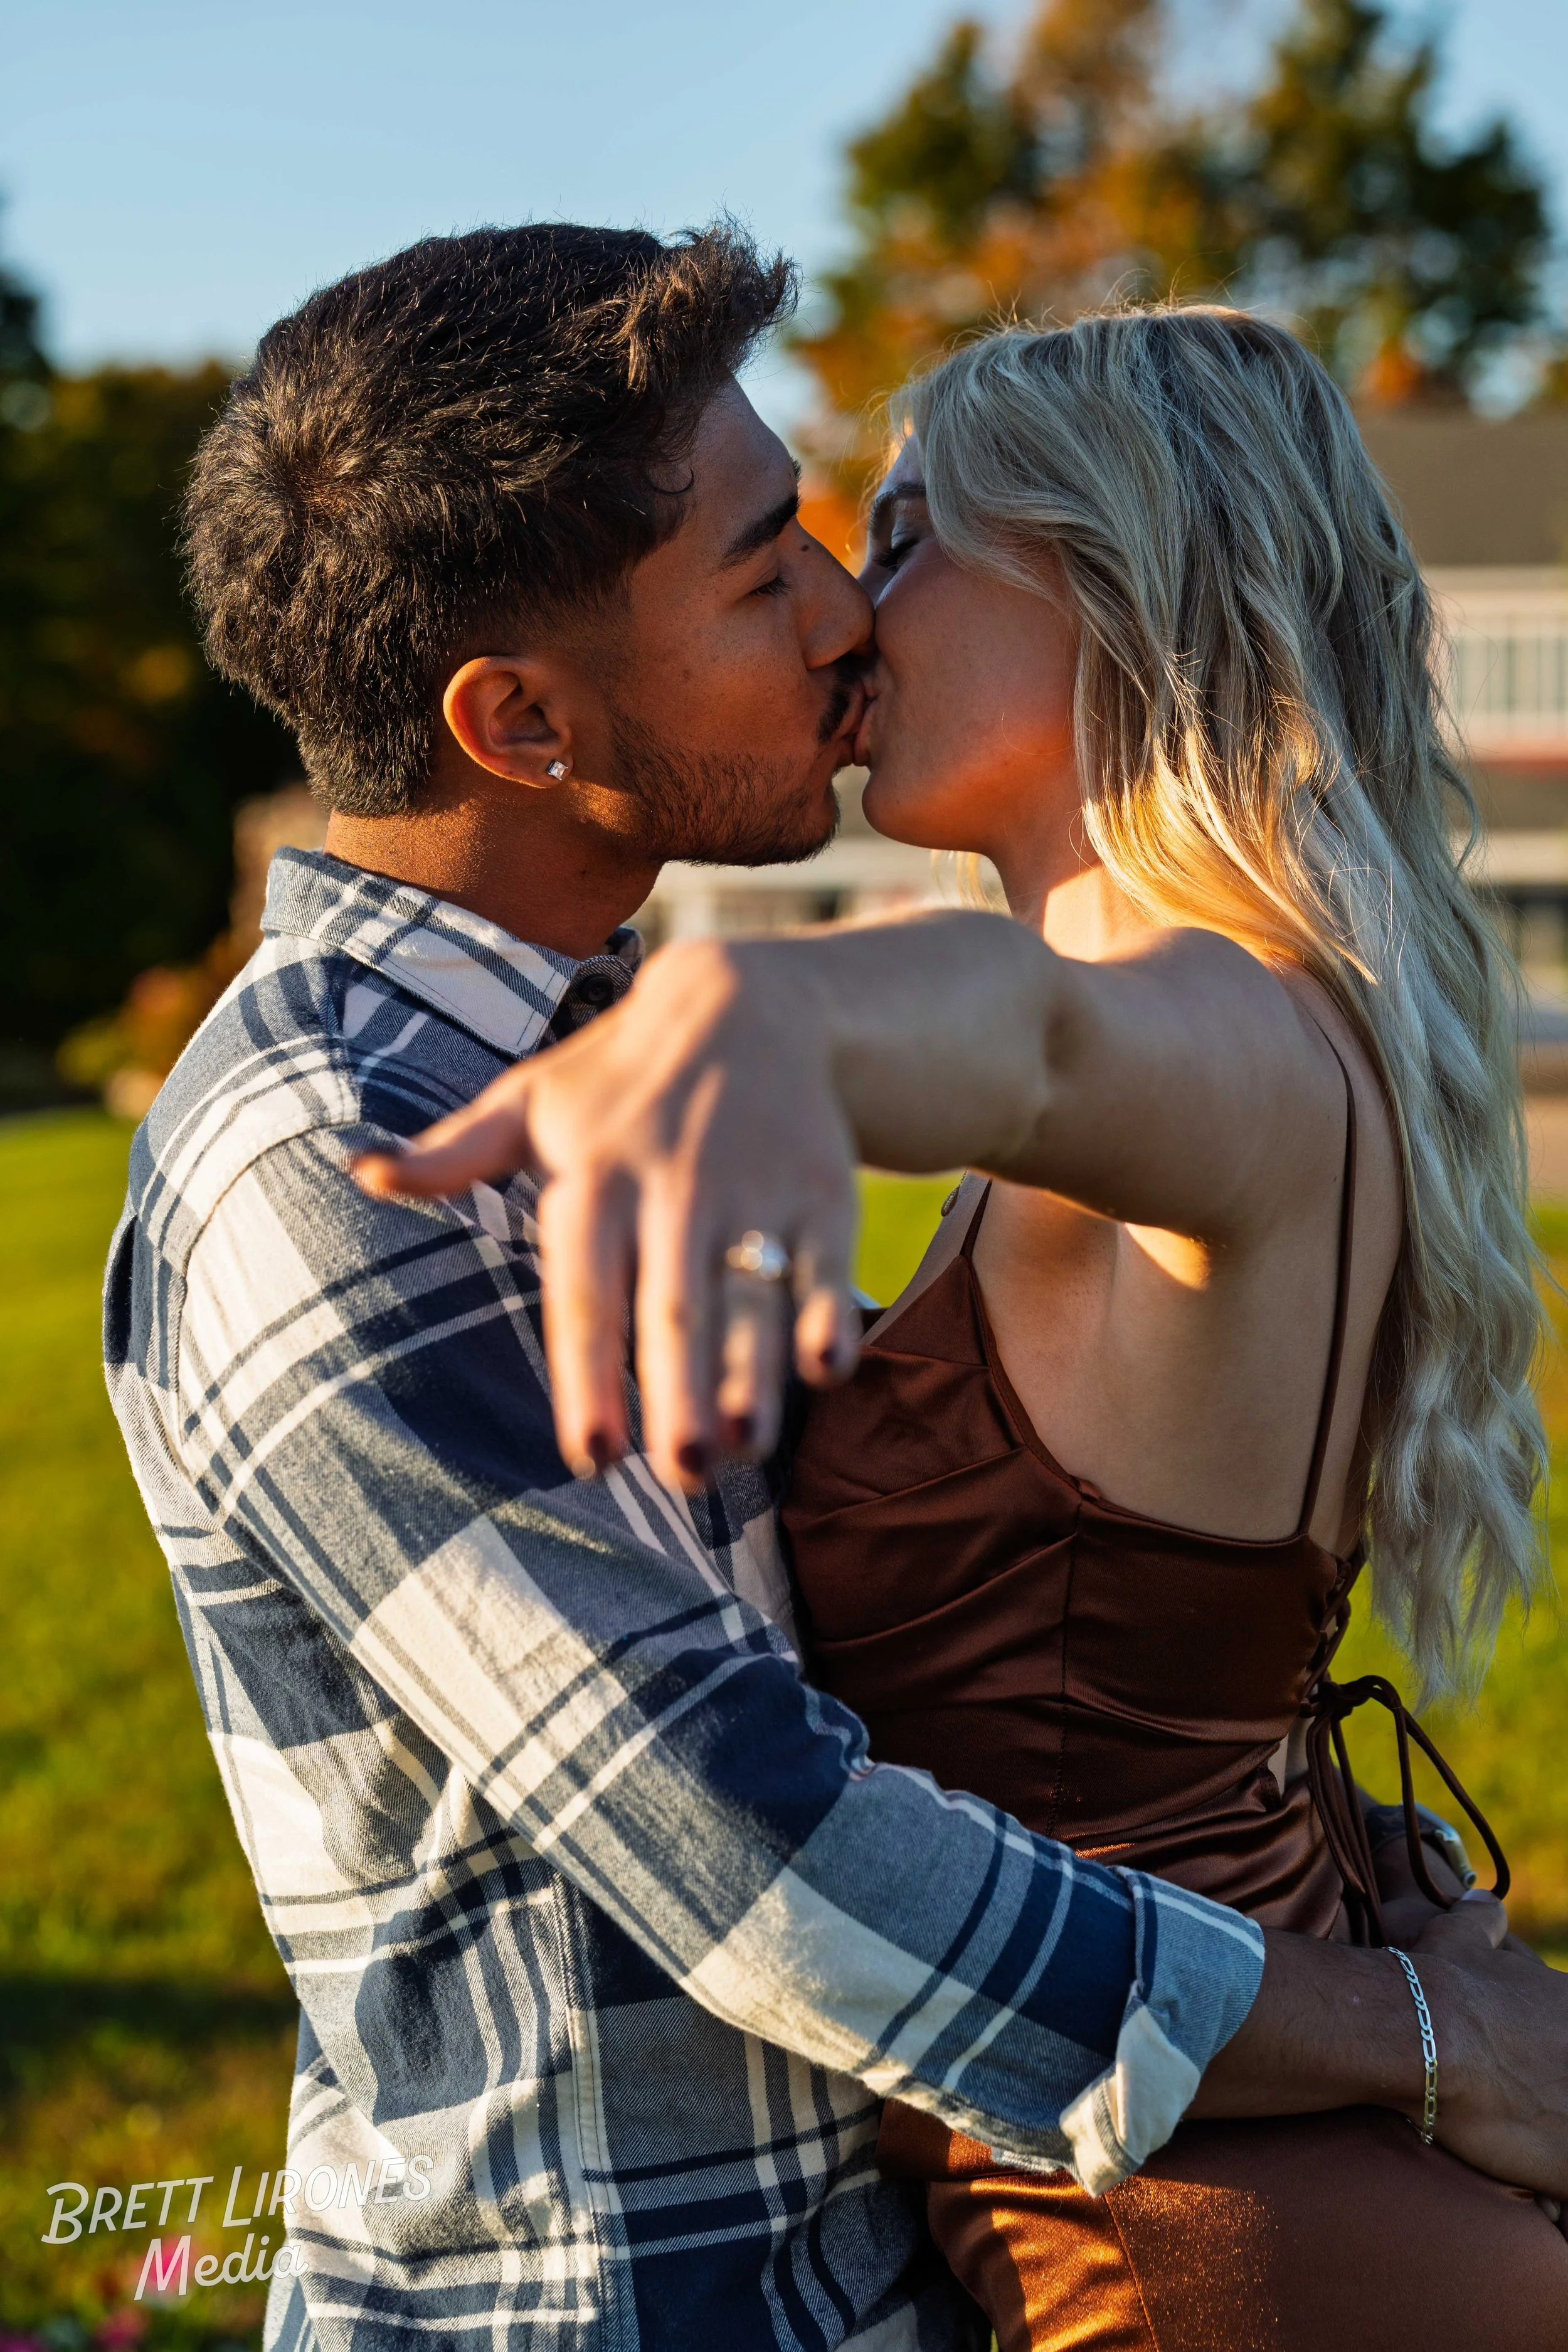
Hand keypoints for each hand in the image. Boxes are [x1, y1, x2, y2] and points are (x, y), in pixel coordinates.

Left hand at [354, 937, 863, 1487]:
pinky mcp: (825, 1190)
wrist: (752, 1000)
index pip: (586, 1292)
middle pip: (675, 1305)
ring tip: (743, 1448)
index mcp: (596, 1177)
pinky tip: (824, 1372)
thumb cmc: (619, 1076)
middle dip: (679, 1392)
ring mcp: (755, 1188)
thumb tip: (361, 1171)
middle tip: (680, 1473)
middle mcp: (676, 1186)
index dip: (589, 1377)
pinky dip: (829, 1312)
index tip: (591, 1459)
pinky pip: (826, 1263)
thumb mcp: (533, 1098)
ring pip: (751, 1295)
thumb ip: (455, 1151)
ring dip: (752, 1374)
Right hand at [1412, 1893, 1567, 2201]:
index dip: (1553, 2068)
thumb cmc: (1441, 1982)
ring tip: (1527, 2148)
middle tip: (1527, 2113)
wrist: (1423, 2030)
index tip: (1530, 2077)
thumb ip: (1482, 1919)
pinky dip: (1558, 2193)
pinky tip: (1537, 2192)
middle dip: (1557, 2101)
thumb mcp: (1464, 1934)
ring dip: (1555, 2136)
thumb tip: (1481, 1900)